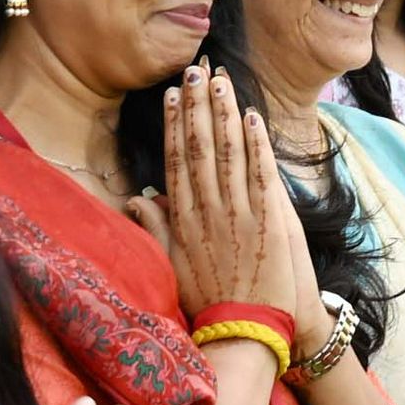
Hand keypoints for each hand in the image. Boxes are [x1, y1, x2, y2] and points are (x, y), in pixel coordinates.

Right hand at [152, 66, 323, 326]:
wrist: (245, 333)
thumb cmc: (210, 305)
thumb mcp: (172, 268)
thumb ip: (155, 230)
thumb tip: (136, 200)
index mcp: (183, 221)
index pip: (176, 162)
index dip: (173, 125)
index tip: (172, 96)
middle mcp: (207, 210)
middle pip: (198, 147)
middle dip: (197, 106)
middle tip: (196, 70)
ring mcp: (238, 212)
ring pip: (228, 152)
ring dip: (224, 113)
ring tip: (222, 80)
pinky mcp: (268, 218)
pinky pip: (260, 171)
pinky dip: (256, 142)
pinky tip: (252, 115)